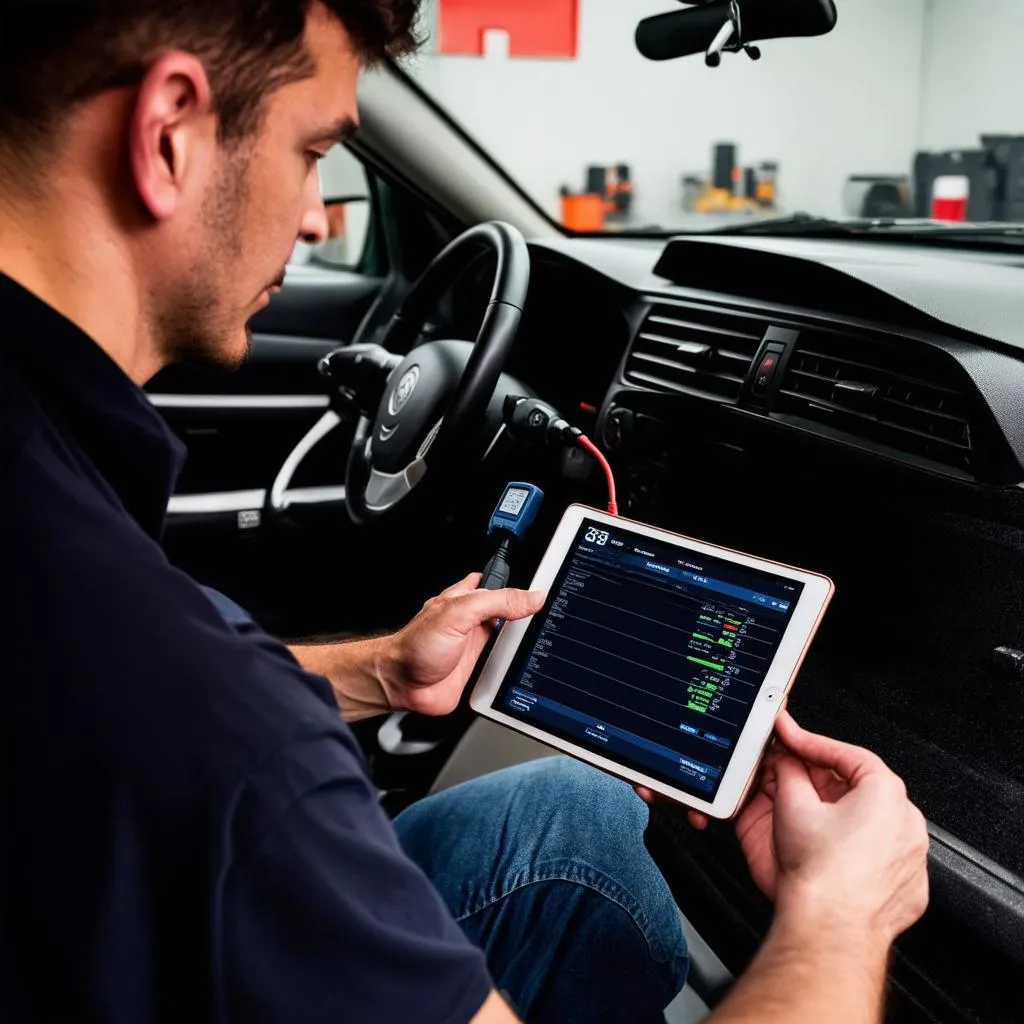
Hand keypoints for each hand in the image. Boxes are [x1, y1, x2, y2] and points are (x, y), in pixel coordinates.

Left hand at [380, 574, 544, 716]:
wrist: (400, 686)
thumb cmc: (415, 647)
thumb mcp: (459, 613)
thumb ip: (497, 602)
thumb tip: (532, 597)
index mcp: (467, 599)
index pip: (498, 582)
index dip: (517, 581)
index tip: (543, 582)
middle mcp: (472, 622)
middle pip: (508, 613)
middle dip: (525, 614)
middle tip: (547, 615)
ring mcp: (475, 647)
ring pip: (508, 641)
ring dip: (520, 644)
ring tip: (540, 642)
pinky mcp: (477, 671)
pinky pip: (502, 668)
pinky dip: (512, 668)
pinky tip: (520, 668)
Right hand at [638, 712, 928, 942]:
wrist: (831, 931)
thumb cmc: (819, 877)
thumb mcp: (792, 805)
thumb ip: (788, 770)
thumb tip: (785, 759)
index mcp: (885, 794)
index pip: (845, 753)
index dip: (811, 743)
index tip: (791, 737)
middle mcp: (906, 822)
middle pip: (857, 787)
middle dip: (820, 780)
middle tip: (790, 776)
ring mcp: (910, 857)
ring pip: (868, 822)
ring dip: (837, 814)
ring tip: (805, 821)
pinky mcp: (906, 888)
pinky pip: (878, 856)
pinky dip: (853, 849)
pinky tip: (828, 855)